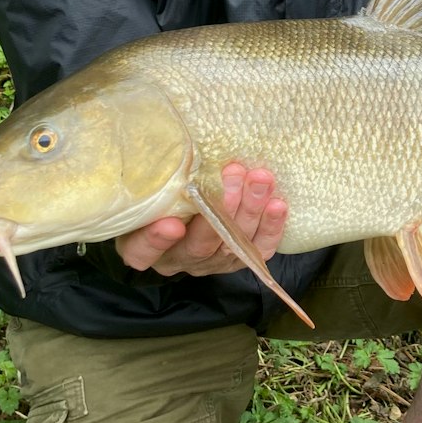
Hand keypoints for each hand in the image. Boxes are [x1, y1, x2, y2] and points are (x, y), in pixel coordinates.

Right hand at [115, 162, 286, 276]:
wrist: (184, 221)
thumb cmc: (160, 202)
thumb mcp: (147, 195)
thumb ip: (153, 187)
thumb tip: (170, 160)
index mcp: (145, 249)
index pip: (144, 250)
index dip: (157, 239)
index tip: (171, 224)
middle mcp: (180, 259)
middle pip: (200, 243)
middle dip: (221, 208)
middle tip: (233, 173)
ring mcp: (213, 262)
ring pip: (234, 243)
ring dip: (250, 209)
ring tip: (261, 179)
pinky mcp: (240, 260)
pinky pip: (259, 249)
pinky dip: (271, 227)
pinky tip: (278, 204)